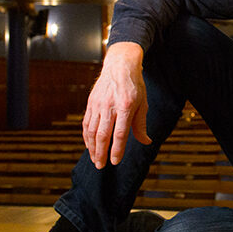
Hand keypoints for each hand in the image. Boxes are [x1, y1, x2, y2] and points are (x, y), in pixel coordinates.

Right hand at [82, 42, 151, 168]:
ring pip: (92, 130)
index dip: (117, 149)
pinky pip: (86, 123)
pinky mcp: (91, 103)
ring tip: (95, 159)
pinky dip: (87, 136)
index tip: (115, 161)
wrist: (120, 65)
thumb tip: (146, 142)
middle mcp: (109, 106)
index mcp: (125, 106)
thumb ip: (141, 124)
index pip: (120, 133)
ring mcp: (98, 104)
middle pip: (103, 134)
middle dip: (101, 153)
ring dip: (92, 147)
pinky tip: (89, 145)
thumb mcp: (143, 103)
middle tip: (101, 166)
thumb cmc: (134, 85)